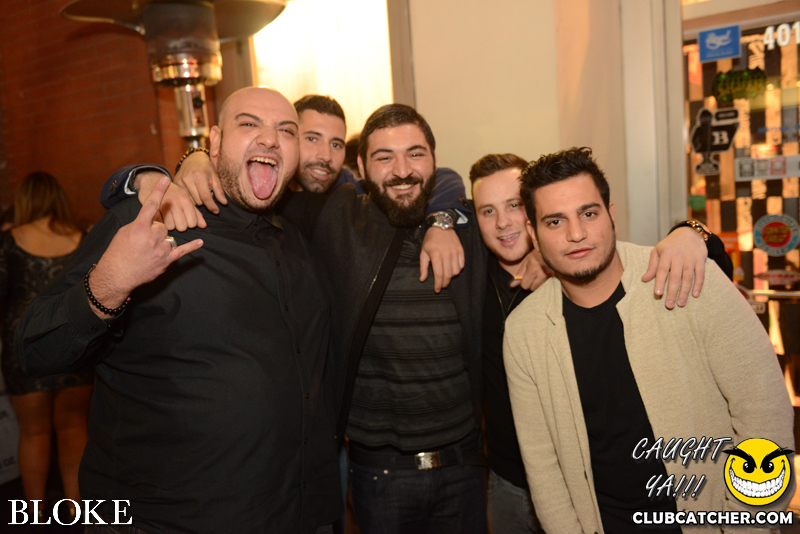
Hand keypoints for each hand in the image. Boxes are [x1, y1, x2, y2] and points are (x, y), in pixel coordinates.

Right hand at [90, 177, 203, 316]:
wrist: (117, 275)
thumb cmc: (118, 253)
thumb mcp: (124, 233)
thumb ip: (139, 224)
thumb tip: (151, 222)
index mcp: (139, 228)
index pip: (151, 206)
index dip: (158, 191)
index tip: (165, 179)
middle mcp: (152, 237)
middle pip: (162, 225)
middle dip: (155, 231)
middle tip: (143, 241)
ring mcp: (161, 249)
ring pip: (169, 237)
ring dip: (161, 241)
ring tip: (148, 251)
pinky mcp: (166, 261)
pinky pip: (182, 251)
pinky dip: (192, 247)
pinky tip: (200, 242)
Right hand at [137, 172, 205, 230]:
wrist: (153, 181)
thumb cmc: (173, 192)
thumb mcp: (186, 198)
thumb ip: (195, 213)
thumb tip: (203, 226)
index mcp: (186, 200)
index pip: (193, 223)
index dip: (190, 224)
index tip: (187, 219)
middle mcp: (175, 202)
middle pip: (182, 227)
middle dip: (180, 225)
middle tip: (177, 219)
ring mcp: (163, 205)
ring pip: (171, 227)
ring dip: (170, 225)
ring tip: (168, 217)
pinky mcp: (153, 209)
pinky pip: (160, 224)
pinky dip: (161, 223)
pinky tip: (161, 217)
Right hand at [174, 150, 225, 213]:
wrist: (192, 158)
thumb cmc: (206, 168)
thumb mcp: (215, 176)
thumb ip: (219, 190)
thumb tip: (223, 203)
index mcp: (199, 176)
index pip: (205, 196)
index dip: (212, 206)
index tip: (216, 211)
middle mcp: (188, 179)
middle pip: (198, 201)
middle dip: (205, 201)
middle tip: (207, 193)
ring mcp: (180, 181)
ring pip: (191, 201)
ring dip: (198, 200)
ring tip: (200, 192)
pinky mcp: (175, 184)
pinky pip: (184, 197)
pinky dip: (191, 198)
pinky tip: (194, 193)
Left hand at [420, 227, 464, 292]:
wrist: (441, 226)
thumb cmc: (430, 240)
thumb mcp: (423, 252)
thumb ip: (423, 267)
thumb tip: (423, 279)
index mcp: (436, 254)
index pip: (439, 274)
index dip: (438, 284)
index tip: (437, 290)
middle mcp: (446, 254)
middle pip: (448, 274)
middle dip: (445, 283)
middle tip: (442, 285)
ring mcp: (455, 252)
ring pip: (456, 271)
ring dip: (451, 276)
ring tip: (446, 276)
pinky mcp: (460, 250)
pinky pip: (461, 265)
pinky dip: (457, 270)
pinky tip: (452, 269)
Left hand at [510, 248, 552, 290]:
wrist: (550, 251)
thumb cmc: (536, 256)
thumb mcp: (525, 263)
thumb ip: (519, 274)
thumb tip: (512, 285)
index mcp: (533, 269)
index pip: (524, 285)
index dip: (523, 282)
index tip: (525, 277)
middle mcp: (541, 274)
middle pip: (532, 288)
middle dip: (530, 284)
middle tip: (531, 276)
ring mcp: (548, 277)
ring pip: (538, 288)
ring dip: (536, 284)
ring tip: (537, 276)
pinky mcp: (552, 277)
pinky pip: (544, 286)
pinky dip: (541, 283)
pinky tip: (541, 276)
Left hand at [641, 227, 707, 308]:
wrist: (689, 232)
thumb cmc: (670, 245)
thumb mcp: (658, 251)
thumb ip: (652, 265)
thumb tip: (644, 279)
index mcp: (666, 254)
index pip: (662, 270)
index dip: (660, 282)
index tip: (658, 294)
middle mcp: (679, 257)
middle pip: (675, 277)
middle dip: (672, 292)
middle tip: (669, 305)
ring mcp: (691, 259)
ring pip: (688, 277)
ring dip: (685, 292)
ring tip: (681, 304)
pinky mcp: (701, 260)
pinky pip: (700, 274)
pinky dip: (698, 285)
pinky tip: (695, 295)